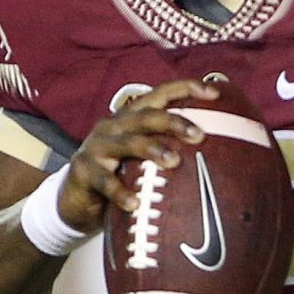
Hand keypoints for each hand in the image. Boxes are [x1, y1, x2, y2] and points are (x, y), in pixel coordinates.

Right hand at [61, 82, 205, 234]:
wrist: (75, 200)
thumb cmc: (118, 175)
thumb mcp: (142, 159)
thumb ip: (167, 149)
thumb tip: (218, 154)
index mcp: (131, 118)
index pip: (159, 94)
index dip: (186, 89)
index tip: (214, 94)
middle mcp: (114, 125)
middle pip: (146, 116)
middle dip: (174, 121)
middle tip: (198, 135)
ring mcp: (96, 147)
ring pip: (127, 143)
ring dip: (152, 149)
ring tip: (173, 162)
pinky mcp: (83, 171)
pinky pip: (104, 182)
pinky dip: (120, 193)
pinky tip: (134, 204)